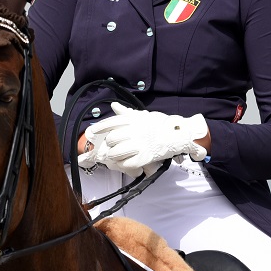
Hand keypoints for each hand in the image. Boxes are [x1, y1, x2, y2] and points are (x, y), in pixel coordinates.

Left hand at [90, 103, 208, 170]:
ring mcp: (139, 145)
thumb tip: (114, 105)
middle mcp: (135, 131)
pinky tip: (126, 163)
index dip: (99, 128)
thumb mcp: (143, 116)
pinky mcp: (144, 158)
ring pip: (116, 153)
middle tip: (112, 147)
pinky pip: (126, 164)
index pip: (111, 123)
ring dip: (114, 156)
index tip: (91, 132)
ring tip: (118, 156)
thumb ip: (127, 112)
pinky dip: (124, 165)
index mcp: (134, 120)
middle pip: (111, 139)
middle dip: (110, 145)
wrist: (179, 135)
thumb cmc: (160, 125)